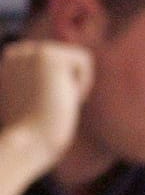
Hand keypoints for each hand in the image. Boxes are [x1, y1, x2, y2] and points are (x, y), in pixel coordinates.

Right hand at [0, 40, 91, 173]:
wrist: (27, 142)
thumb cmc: (33, 134)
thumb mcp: (32, 106)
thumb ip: (40, 88)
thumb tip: (60, 87)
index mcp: (10, 64)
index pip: (54, 64)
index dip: (58, 87)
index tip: (43, 107)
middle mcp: (16, 52)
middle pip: (68, 61)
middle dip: (68, 86)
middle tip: (50, 107)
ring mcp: (30, 51)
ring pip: (76, 59)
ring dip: (75, 86)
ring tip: (55, 103)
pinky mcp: (47, 55)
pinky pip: (84, 59)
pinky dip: (84, 82)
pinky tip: (65, 97)